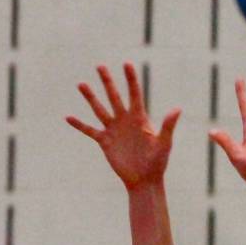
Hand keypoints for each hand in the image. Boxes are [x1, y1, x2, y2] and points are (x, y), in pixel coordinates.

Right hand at [67, 64, 181, 190]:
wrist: (144, 180)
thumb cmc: (158, 163)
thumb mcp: (164, 143)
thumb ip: (168, 126)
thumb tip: (177, 109)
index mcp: (139, 118)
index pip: (134, 94)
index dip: (131, 79)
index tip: (126, 64)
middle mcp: (125, 120)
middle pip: (114, 96)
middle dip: (107, 81)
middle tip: (100, 66)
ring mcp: (114, 130)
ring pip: (99, 109)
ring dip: (90, 97)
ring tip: (81, 84)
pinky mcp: (105, 142)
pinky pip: (90, 130)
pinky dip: (79, 125)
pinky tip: (68, 117)